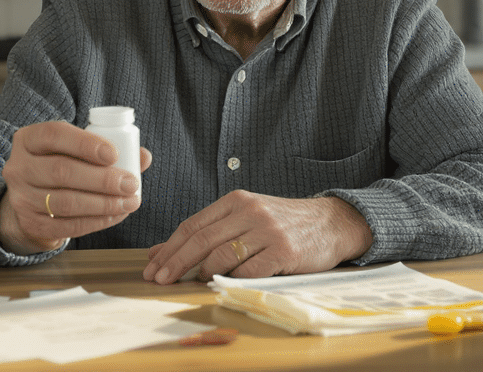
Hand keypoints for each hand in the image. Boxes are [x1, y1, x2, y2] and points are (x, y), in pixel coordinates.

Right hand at [0, 121, 152, 254]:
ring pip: (65, 202)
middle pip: (61, 172)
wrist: (31, 196)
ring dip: (103, 204)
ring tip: (129, 202)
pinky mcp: (31, 223)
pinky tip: (116, 215)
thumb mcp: (73, 149)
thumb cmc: (60, 164)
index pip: (54, 135)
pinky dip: (96, 222)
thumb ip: (106, 148)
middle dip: (102, 180)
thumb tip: (143, 156)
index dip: (85, 144)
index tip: (115, 154)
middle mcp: (18, 167)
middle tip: (130, 183)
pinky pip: (67, 226)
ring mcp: (21, 198)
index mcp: (28, 139)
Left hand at [141, 190, 372, 284]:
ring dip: (202, 272)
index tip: (152, 266)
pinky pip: (248, 271)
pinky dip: (232, 280)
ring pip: (221, 256)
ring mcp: (268, 231)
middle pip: (201, 240)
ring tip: (195, 280)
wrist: (330, 223)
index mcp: (236, 200)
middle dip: (175, 262)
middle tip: (158, 279)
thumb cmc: (282, 223)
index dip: (168, 247)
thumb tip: (161, 251)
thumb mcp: (245, 217)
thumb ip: (209, 231)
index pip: (192, 224)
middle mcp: (250, 211)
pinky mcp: (284, 251)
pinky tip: (224, 283)